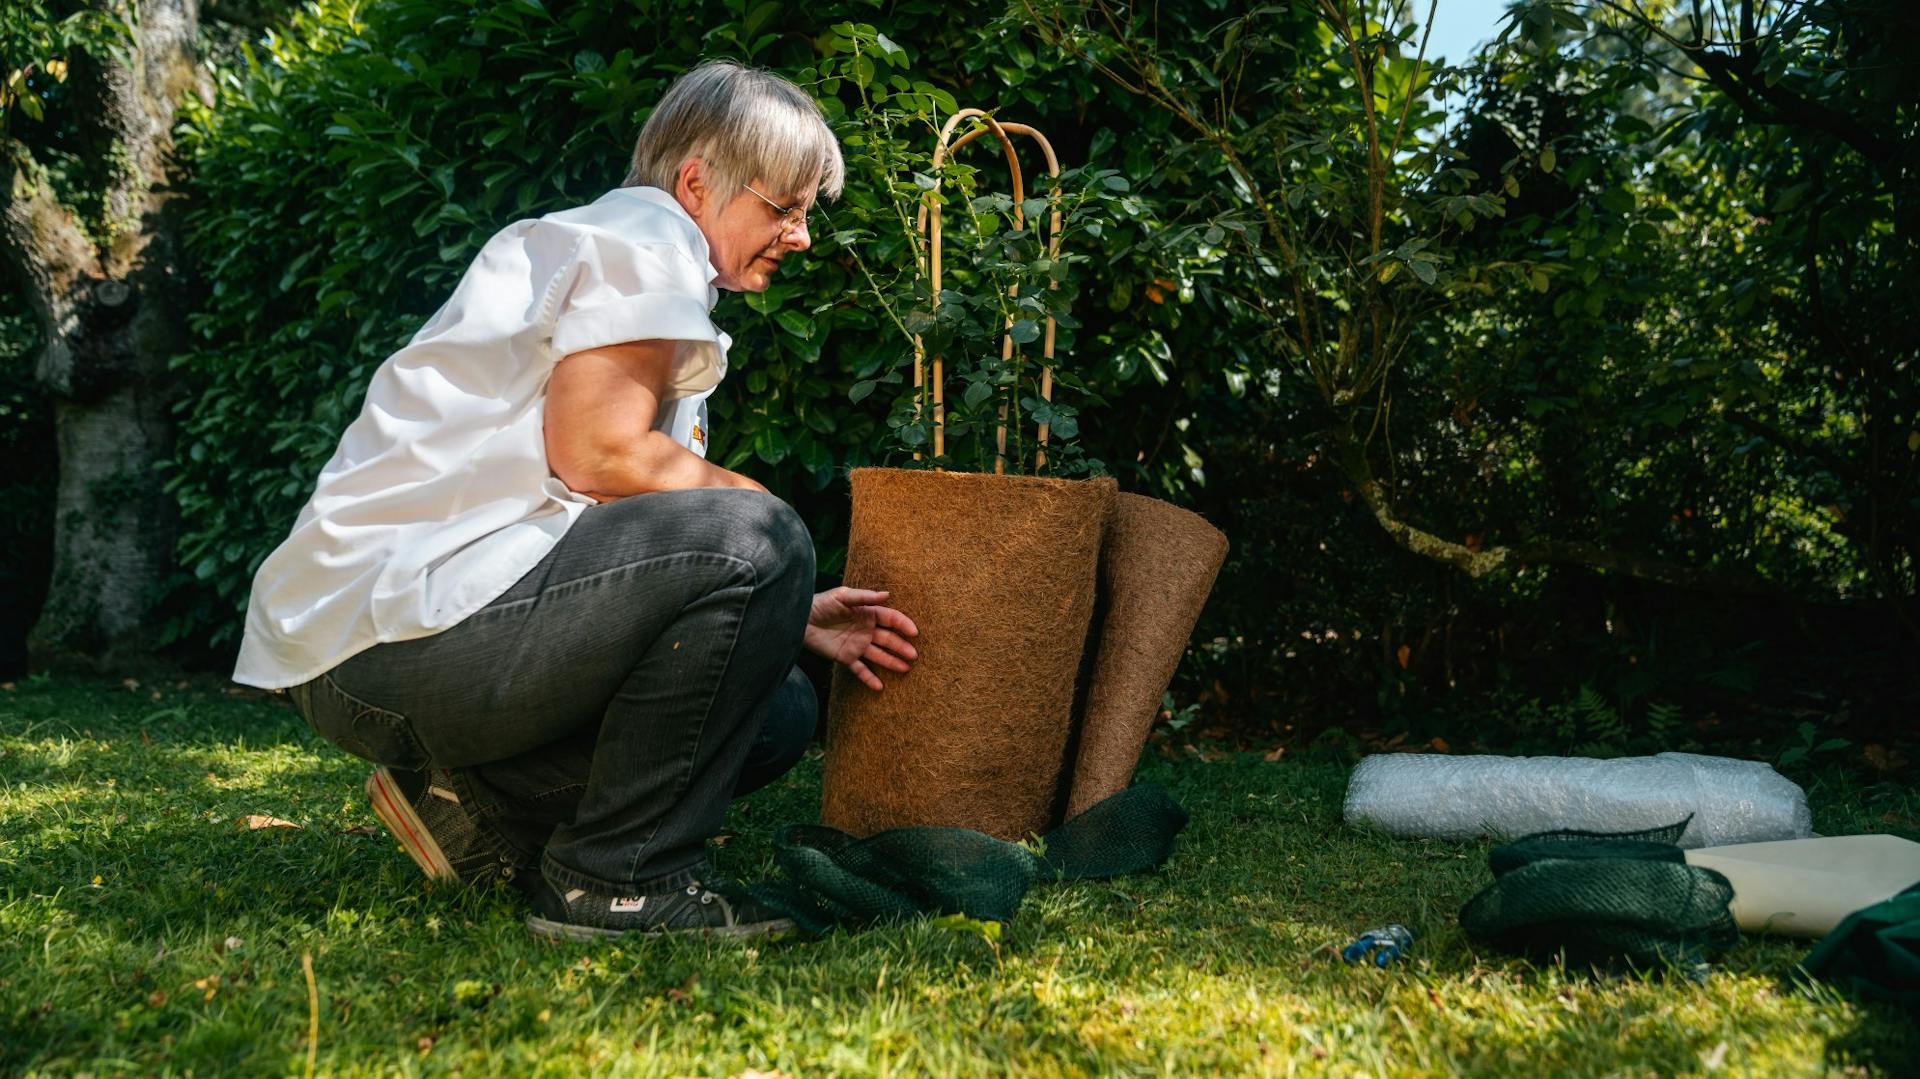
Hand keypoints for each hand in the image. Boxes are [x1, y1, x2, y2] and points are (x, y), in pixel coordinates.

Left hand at [802, 587, 918, 691]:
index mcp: (868, 614)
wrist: (800, 619)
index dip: (903, 625)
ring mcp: (857, 645)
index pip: (891, 619)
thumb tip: (887, 594)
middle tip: (914, 655)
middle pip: (888, 639)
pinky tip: (879, 687)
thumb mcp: (842, 596)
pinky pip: (860, 670)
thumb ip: (864, 597)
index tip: (914, 633)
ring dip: (892, 662)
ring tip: (906, 668)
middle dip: (902, 647)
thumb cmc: (821, 603)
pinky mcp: (846, 657)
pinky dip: (869, 679)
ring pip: (879, 655)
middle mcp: (866, 630)